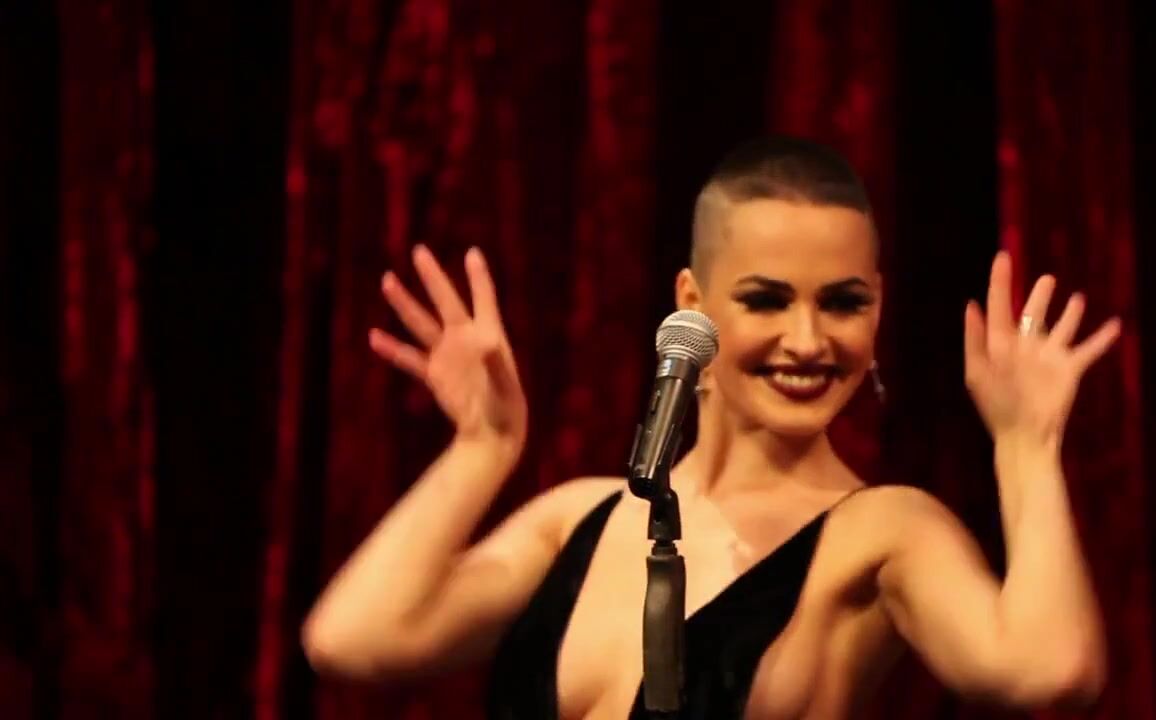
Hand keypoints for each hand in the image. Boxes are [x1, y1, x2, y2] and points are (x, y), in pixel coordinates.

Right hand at [370, 245, 527, 455]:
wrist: (492, 435)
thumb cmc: (507, 410)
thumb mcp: (505, 387)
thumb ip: (497, 364)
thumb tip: (488, 342)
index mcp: (489, 335)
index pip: (483, 298)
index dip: (478, 277)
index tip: (472, 252)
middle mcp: (466, 340)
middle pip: (446, 302)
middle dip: (433, 277)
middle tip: (419, 250)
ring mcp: (448, 356)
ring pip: (422, 324)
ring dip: (404, 304)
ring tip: (387, 280)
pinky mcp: (435, 375)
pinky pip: (410, 358)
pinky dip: (392, 349)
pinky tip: (374, 337)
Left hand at [963, 251, 1120, 444]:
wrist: (1024, 434)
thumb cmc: (996, 405)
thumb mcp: (977, 372)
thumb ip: (975, 338)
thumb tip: (971, 305)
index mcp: (1000, 344)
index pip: (999, 305)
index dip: (999, 281)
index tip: (1002, 256)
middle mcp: (1025, 346)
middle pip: (1033, 313)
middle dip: (1039, 296)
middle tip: (1047, 279)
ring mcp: (1049, 357)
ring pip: (1062, 328)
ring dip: (1069, 313)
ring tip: (1077, 298)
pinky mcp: (1069, 369)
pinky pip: (1089, 349)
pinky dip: (1103, 338)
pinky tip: (1115, 325)